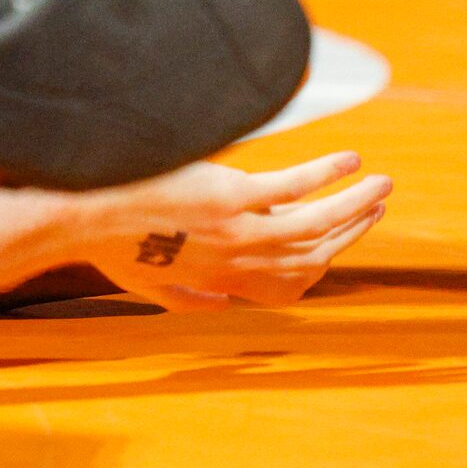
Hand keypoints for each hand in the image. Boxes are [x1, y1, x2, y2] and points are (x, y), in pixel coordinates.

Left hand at [75, 152, 390, 311]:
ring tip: (383, 183)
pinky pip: (294, 186)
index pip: (292, 283)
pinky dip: (327, 174)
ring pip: (316, 222)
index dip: (323, 265)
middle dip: (352, 228)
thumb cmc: (111, 245)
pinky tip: (350, 160)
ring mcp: (239, 230)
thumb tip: (221, 307)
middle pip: (315, 251)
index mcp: (226, 282)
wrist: (84, 215)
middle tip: (379, 204)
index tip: (340, 245)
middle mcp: (240, 262)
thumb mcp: (152, 285)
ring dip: (355, 203)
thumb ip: (193, 300)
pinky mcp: (231, 196)